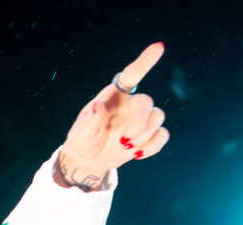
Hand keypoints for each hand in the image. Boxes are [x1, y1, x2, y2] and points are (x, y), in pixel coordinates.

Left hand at [56, 42, 169, 190]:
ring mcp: (141, 120)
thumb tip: (99, 105)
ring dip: (144, 135)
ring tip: (125, 147)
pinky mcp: (148, 136)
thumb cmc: (82, 140)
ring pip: (158, 117)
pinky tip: (136, 154)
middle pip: (147, 102)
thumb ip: (90, 121)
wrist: (88, 160)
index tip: (159, 47)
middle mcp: (130, 104)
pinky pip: (162, 135)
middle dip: (139, 123)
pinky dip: (152, 146)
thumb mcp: (79, 133)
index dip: (145, 62)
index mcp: (113, 96)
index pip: (131, 75)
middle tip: (124, 141)